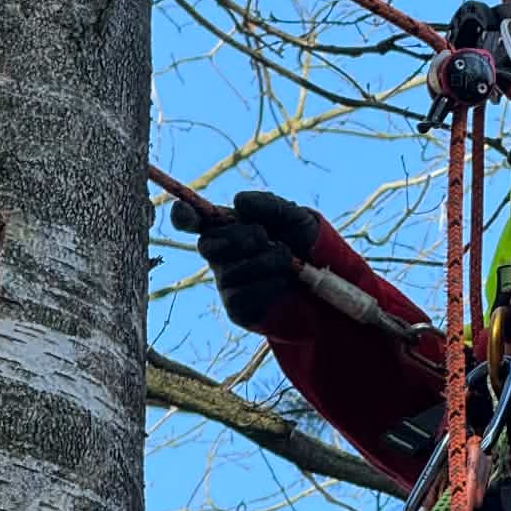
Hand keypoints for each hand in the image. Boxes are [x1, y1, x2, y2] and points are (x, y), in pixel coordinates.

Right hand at [172, 190, 319, 328]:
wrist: (327, 280)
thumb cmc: (305, 243)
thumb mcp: (295, 217)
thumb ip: (269, 205)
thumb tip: (238, 201)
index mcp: (228, 229)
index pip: (193, 221)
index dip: (183, 216)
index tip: (184, 211)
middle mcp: (222, 256)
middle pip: (206, 245)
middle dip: (237, 237)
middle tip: (263, 236)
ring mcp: (228, 283)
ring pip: (229, 272)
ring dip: (263, 261)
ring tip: (286, 259)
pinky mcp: (239, 309)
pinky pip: (241, 296)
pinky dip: (267, 284)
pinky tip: (283, 281)